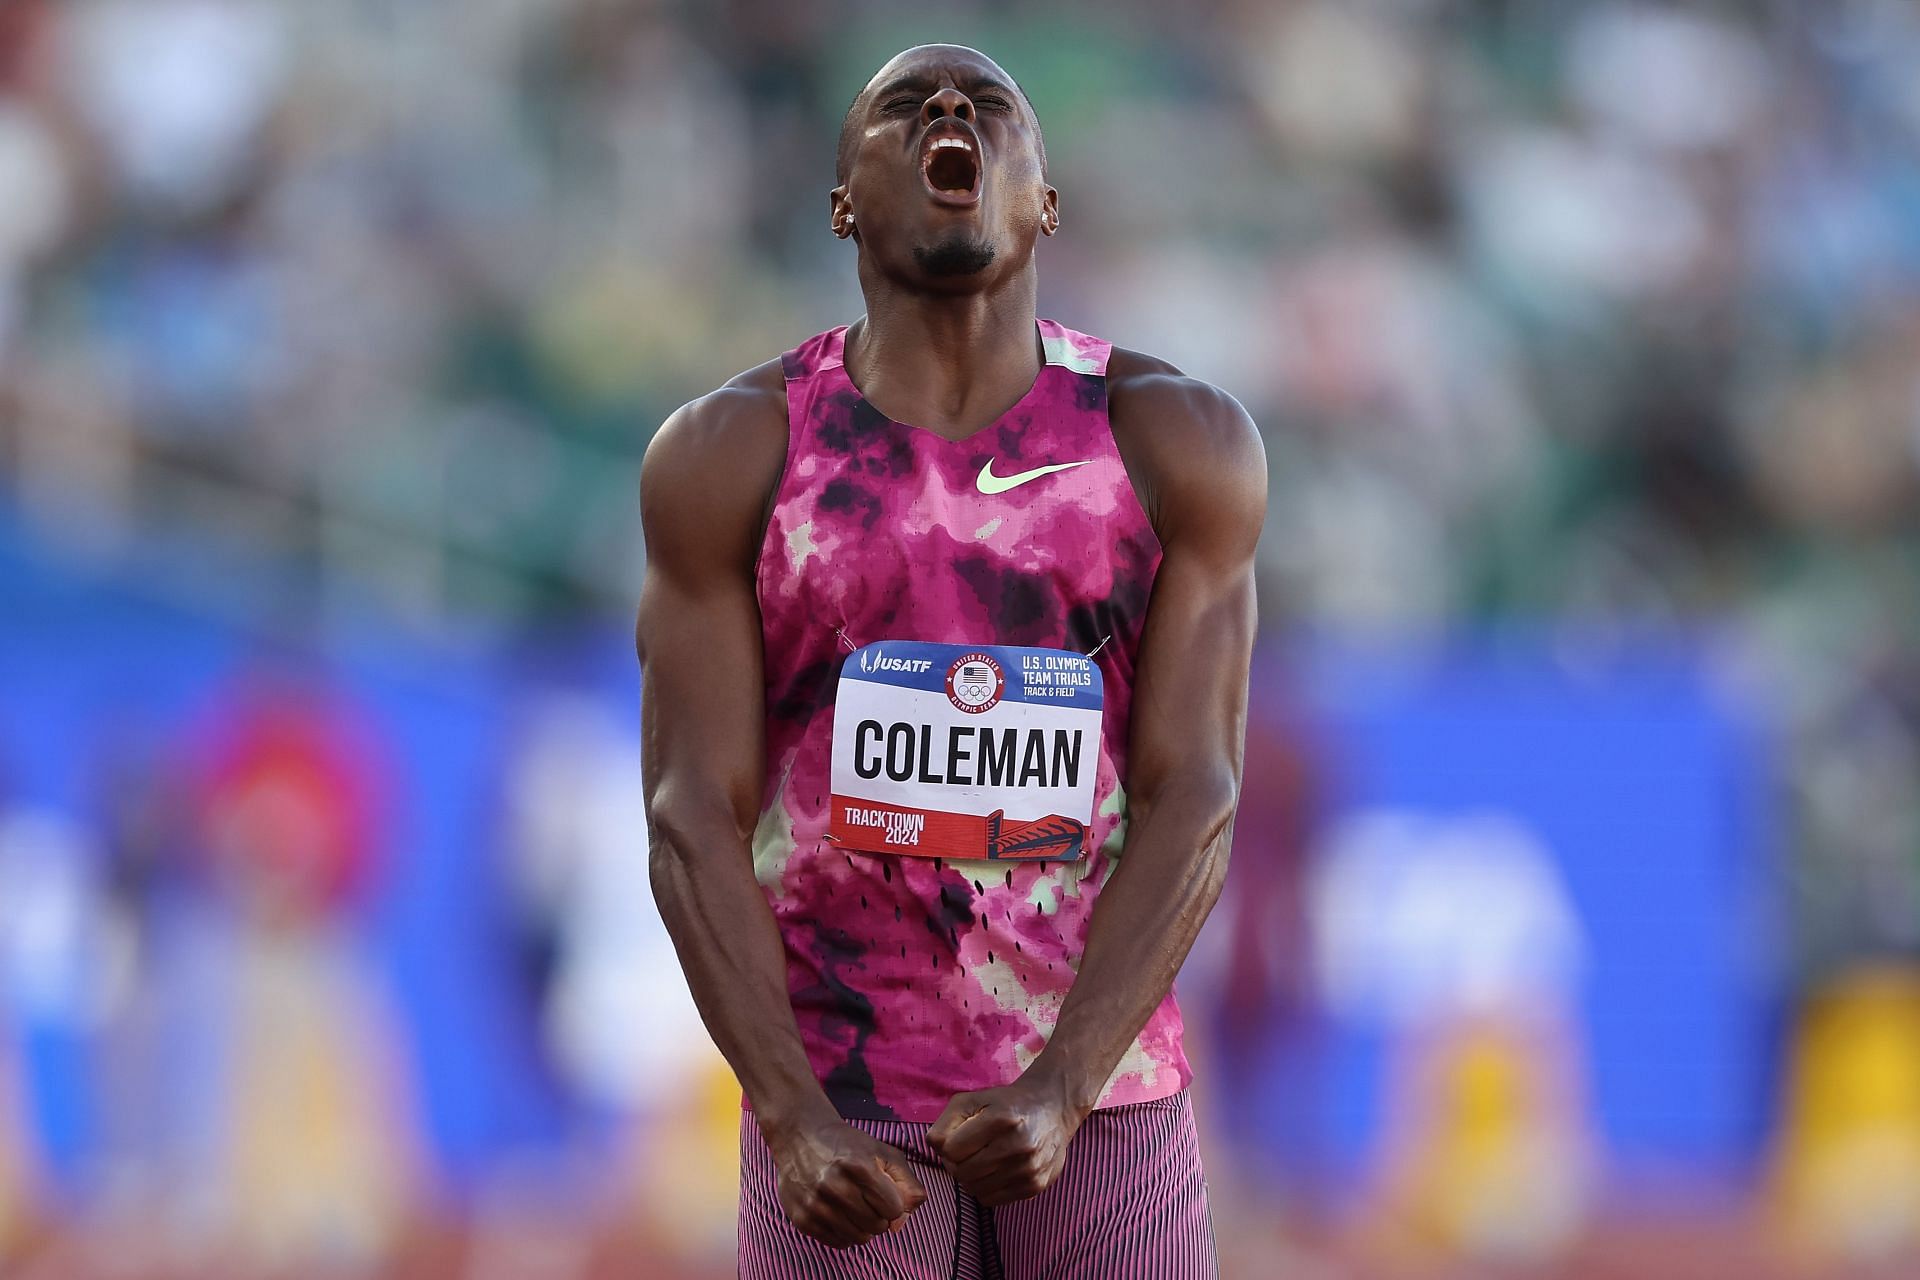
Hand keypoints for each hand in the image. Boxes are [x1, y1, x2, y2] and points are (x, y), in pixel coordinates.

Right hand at [765, 1114, 926, 1248]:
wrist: (799, 1137)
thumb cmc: (845, 1144)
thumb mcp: (881, 1151)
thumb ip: (906, 1180)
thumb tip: (909, 1212)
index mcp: (859, 1167)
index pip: (894, 1209)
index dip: (893, 1203)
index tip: (884, 1194)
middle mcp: (835, 1187)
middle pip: (877, 1226)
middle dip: (879, 1216)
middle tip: (867, 1200)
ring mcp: (817, 1205)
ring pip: (859, 1238)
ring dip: (863, 1227)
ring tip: (854, 1207)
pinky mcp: (803, 1220)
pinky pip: (837, 1243)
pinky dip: (844, 1233)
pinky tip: (839, 1214)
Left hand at [927, 1074, 1088, 1205]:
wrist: (1052, 1109)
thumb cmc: (1005, 1104)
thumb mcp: (973, 1100)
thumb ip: (946, 1121)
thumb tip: (935, 1147)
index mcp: (1001, 1119)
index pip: (951, 1150)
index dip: (947, 1146)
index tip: (956, 1139)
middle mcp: (1018, 1145)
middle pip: (961, 1172)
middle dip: (956, 1163)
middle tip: (965, 1152)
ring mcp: (1028, 1168)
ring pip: (974, 1189)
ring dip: (969, 1178)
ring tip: (979, 1160)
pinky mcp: (1035, 1186)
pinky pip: (991, 1200)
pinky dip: (985, 1188)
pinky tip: (994, 1171)